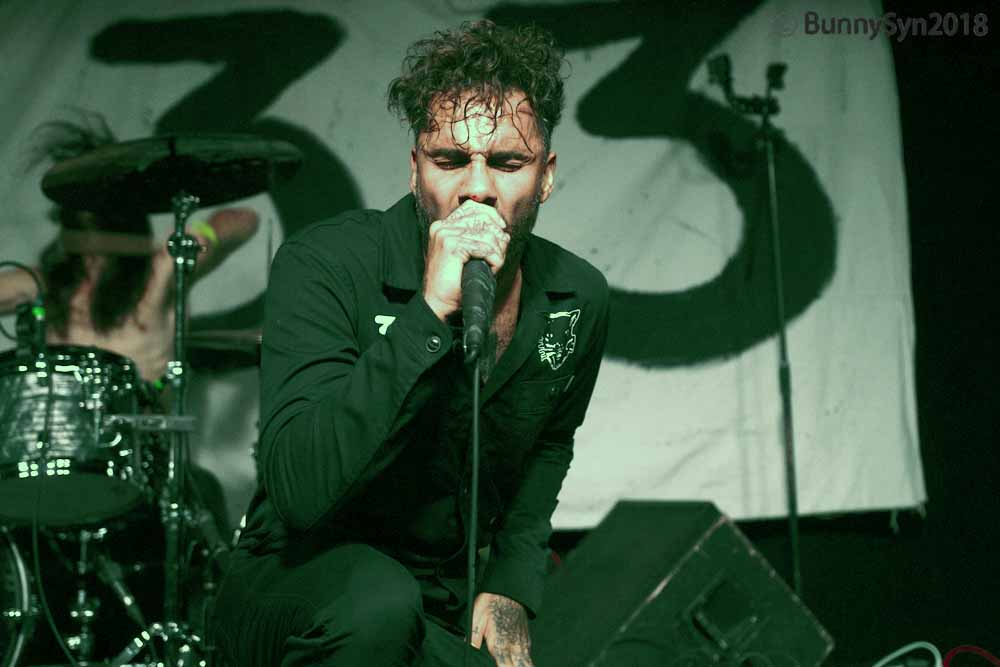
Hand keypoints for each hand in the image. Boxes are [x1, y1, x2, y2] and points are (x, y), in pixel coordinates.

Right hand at [422, 200, 508, 320]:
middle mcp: (442, 227)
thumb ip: (481, 240)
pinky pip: (485, 248)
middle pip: (482, 217)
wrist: (439, 304)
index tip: (502, 230)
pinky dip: (494, 260)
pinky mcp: (451, 246)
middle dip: (497, 235)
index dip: (491, 216)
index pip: (472, 207)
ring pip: (487, 234)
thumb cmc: (454, 285)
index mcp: (443, 226)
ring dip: (497, 252)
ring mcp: (445, 235)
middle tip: (498, 254)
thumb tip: (504, 232)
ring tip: (492, 267)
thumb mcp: (469, 256)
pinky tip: (490, 270)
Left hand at [470, 592, 533, 666]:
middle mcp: (514, 645)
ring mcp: (522, 642)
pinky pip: (529, 656)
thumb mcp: (476, 619)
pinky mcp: (526, 638)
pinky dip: (526, 663)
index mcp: (500, 643)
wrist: (508, 590)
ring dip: (524, 666)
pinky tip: (522, 664)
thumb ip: (474, 639)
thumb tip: (470, 650)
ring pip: (528, 664)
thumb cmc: (492, 603)